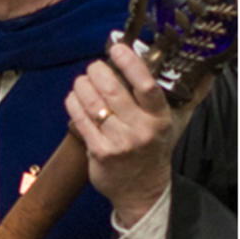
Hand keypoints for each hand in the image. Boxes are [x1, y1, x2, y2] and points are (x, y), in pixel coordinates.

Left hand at [64, 42, 212, 227]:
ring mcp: (119, 142)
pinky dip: (73, 103)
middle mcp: (141, 130)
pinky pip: (80, 119)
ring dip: (82, 85)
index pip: (146, 85)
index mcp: (159, 118)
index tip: (117, 48)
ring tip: (82, 81)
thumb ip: (163, 96)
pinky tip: (74, 98)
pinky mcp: (99, 152)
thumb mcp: (166, 124)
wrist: (142, 190)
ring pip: (92, 102)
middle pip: (112, 89)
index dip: (130, 63)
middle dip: (97, 71)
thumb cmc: (151, 150)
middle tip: (94, 67)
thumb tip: (162, 63)